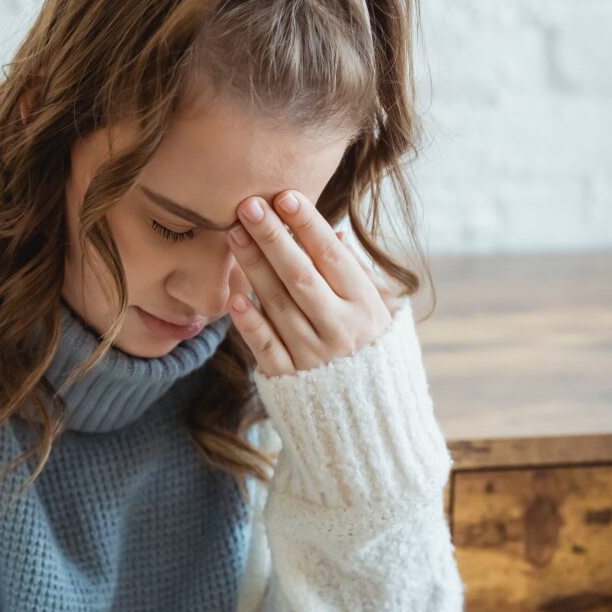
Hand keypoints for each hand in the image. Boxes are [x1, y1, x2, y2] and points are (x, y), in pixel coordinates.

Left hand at [226, 190, 398, 376]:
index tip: (286, 196)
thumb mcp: (377, 310)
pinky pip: (265, 346)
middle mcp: (340, 330)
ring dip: (254, 268)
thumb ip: (355, 273)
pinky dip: (250, 323)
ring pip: (278, 305)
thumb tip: (334, 235)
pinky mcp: (287, 377)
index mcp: (365, 307)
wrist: (366, 415)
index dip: (309, 226)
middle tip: (248, 205)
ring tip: (234, 233)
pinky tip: (234, 297)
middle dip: (273, 238)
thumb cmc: (368, 348)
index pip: (332, 259)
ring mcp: (312, 356)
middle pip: (300, 276)